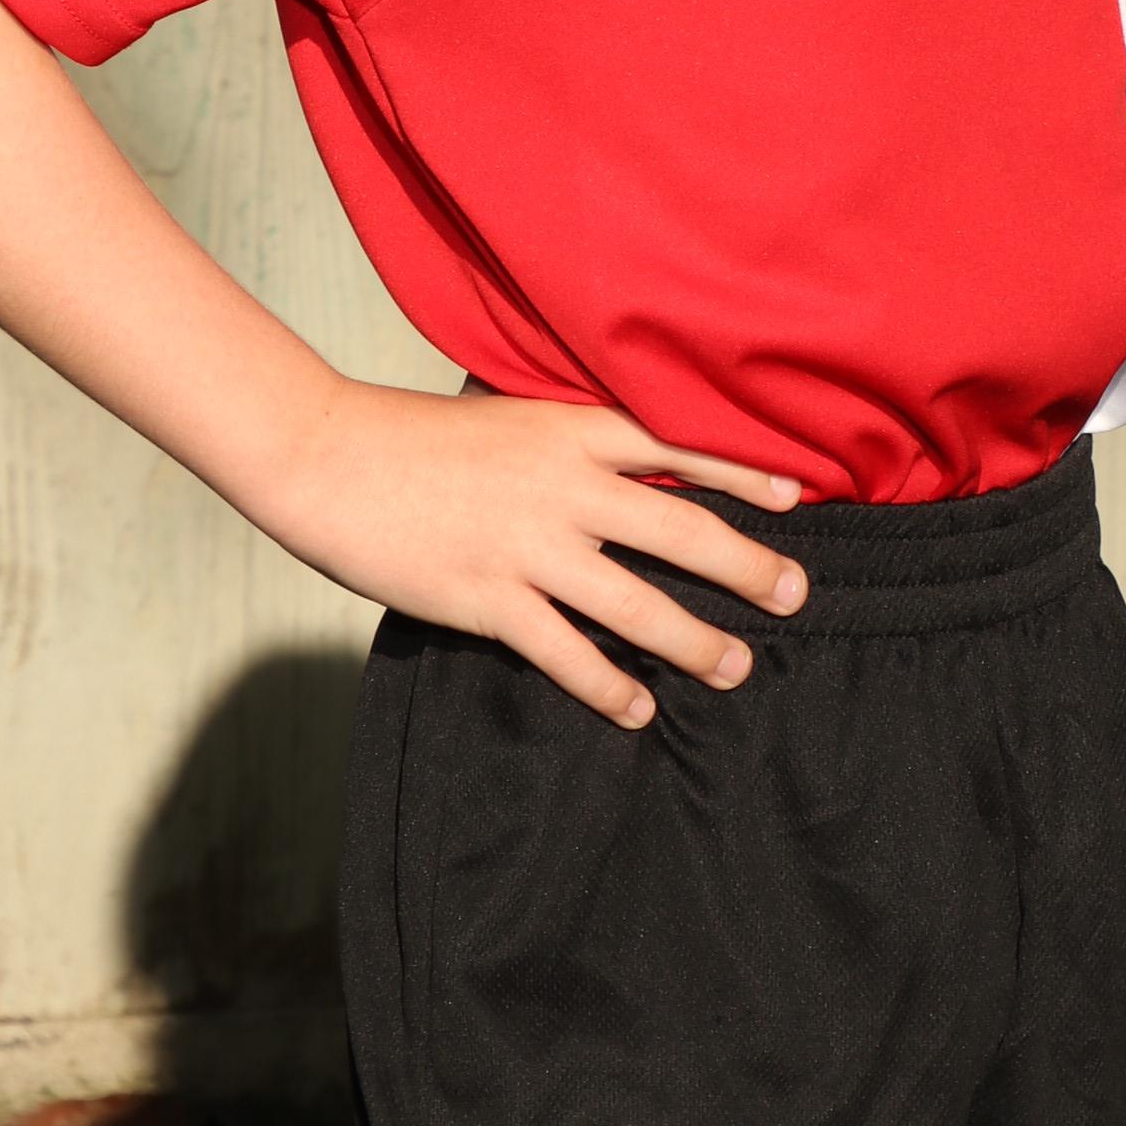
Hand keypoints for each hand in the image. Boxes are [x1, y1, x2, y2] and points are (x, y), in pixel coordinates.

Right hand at [261, 382, 810, 725]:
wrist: (328, 455)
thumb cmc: (414, 435)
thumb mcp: (506, 417)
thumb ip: (566, 440)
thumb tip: (627, 466)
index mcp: (568, 429)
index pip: (678, 446)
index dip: (744, 473)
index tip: (798, 499)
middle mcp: (561, 485)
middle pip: (680, 529)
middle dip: (746, 566)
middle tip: (795, 595)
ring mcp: (526, 545)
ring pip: (635, 602)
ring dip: (694, 639)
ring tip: (736, 666)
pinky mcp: (487, 598)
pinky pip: (565, 652)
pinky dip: (609, 685)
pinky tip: (639, 708)